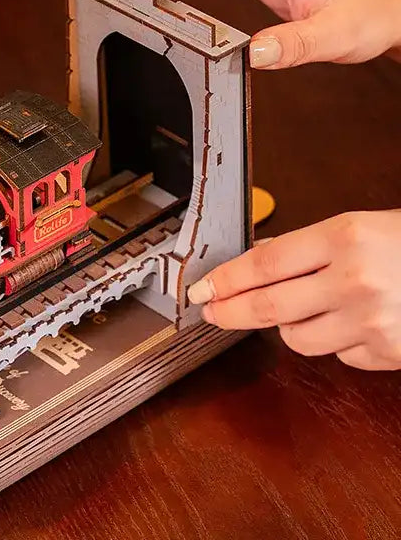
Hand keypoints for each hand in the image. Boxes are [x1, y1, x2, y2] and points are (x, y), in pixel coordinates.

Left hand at [187, 210, 400, 369]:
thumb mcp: (353, 228)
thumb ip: (302, 249)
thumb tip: (250, 266)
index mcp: (344, 238)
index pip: (264, 264)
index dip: (225, 280)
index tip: (202, 289)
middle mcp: (356, 281)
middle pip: (269, 307)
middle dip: (230, 312)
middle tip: (212, 312)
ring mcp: (373, 322)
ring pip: (297, 338)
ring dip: (290, 325)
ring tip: (310, 306)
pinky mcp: (388, 353)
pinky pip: (338, 355)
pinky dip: (335, 341)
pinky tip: (353, 320)